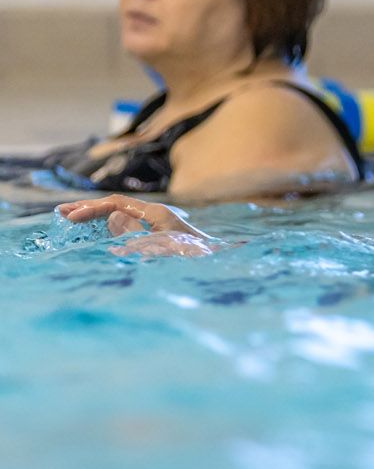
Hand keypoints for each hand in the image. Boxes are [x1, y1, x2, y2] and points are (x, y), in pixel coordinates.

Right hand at [55, 195, 219, 255]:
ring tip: (72, 218)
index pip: (116, 204)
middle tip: (61, 211)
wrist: (218, 265)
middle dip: (89, 208)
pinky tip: (96, 230)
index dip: (91, 209)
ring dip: (96, 216)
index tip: (70, 217)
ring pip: (120, 215)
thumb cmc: (193, 258)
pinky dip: (108, 226)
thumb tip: (112, 216)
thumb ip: (135, 233)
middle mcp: (156, 214)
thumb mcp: (161, 247)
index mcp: (156, 213)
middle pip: (117, 206)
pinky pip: (127, 226)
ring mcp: (157, 224)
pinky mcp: (158, 235)